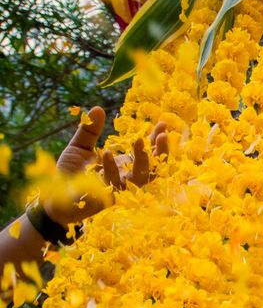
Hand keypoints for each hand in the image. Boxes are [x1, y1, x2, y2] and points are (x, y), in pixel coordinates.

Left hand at [41, 106, 167, 228]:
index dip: (157, 141)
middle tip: (163, 135)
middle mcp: (125, 180)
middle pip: (152, 169)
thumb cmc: (69, 173)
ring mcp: (116, 190)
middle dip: (160, 152)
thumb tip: (99, 108)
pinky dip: (110, 168)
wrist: (54, 196)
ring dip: (142, 160)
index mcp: (123, 167)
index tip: (163, 124)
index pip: (148, 155)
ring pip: (138, 179)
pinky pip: (111, 184)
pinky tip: (106, 152)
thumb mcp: (79, 146)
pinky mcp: (103, 199)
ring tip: (139, 140)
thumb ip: (89, 130)